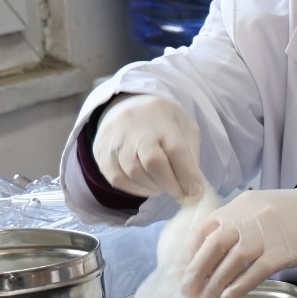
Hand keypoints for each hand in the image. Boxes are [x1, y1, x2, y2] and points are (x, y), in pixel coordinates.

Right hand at [91, 94, 205, 199]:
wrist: (126, 104)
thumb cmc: (162, 120)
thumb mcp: (184, 127)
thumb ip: (191, 154)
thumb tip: (193, 186)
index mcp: (163, 119)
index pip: (176, 149)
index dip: (187, 175)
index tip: (196, 191)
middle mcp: (136, 128)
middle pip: (153, 163)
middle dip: (170, 185)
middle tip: (180, 194)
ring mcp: (115, 140)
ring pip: (134, 173)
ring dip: (153, 187)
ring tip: (163, 187)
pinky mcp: (101, 151)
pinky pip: (116, 178)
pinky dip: (134, 189)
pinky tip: (146, 187)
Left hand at [180, 189, 296, 297]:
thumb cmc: (290, 213)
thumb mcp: (256, 206)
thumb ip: (235, 222)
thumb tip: (210, 252)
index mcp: (237, 207)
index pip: (204, 229)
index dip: (191, 251)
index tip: (186, 268)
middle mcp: (247, 220)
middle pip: (213, 248)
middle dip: (197, 272)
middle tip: (189, 291)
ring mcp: (264, 237)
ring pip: (230, 263)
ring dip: (215, 284)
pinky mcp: (281, 254)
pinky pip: (254, 273)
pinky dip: (239, 286)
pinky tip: (229, 296)